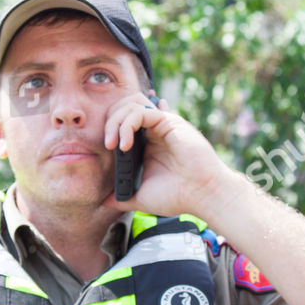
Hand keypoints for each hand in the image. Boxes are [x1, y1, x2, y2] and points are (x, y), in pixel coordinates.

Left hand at [100, 89, 240, 227]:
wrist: (201, 195)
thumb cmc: (177, 196)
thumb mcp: (141, 197)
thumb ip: (122, 197)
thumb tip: (103, 200)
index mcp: (146, 144)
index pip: (122, 121)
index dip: (110, 127)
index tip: (107, 147)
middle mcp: (154, 130)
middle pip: (124, 107)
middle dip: (110, 121)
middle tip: (107, 145)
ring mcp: (162, 124)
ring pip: (131, 104)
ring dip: (116, 121)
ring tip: (114, 145)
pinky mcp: (169, 122)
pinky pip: (141, 111)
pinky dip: (128, 124)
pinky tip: (125, 145)